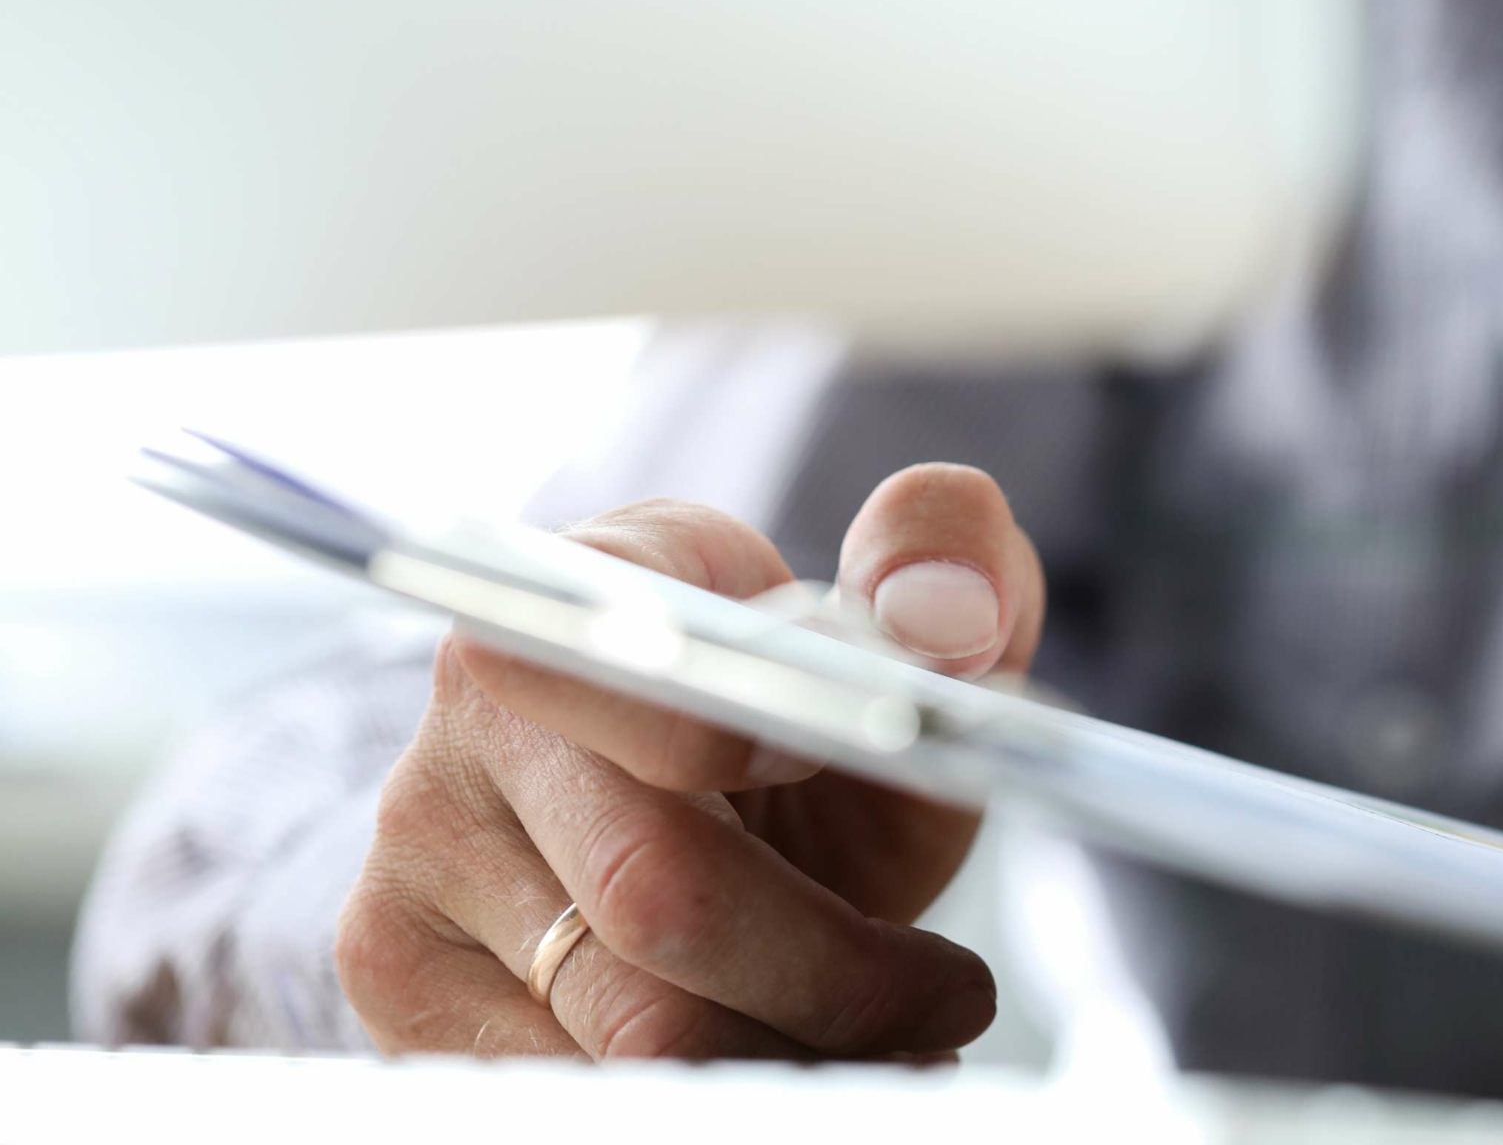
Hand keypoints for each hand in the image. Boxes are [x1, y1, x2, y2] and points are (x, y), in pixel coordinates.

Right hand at [336, 464, 1043, 1057]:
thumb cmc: (822, 711)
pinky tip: (793, 1059)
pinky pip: (573, 1088)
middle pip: (661, 893)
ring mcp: (422, 841)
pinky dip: (716, 1093)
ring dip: (795, 1053)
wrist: (726, 800)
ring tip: (897, 1033)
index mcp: (611, 573)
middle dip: (838, 977)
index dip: (765, 750)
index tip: (878, 795)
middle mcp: (486, 695)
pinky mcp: (400, 974)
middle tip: (951, 995)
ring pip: (632, 1024)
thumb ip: (949, 562)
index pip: (654, 670)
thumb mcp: (912, 622)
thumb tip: (940, 614)